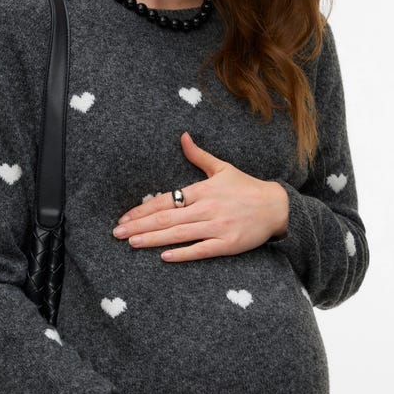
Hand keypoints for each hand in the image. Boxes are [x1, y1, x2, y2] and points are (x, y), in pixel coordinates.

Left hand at [112, 131, 288, 261]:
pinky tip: (164, 257)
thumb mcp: (222, 168)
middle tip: (117, 233)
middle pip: (166, 218)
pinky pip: (201, 249)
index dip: (142, 209)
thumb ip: (198, 155)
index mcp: (202, 190)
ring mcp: (217, 226)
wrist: (276, 207)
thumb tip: (183, 136)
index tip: (123, 217)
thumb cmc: (246, 187)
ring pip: (179, 234)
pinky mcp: (227, 244)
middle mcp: (207, 208)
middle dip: (139, 226)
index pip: (165, 200)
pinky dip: (182, 253)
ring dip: (153, 239)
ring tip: (132, 243)